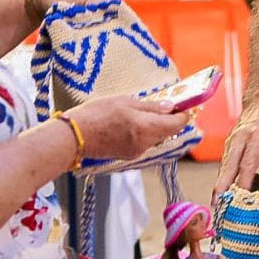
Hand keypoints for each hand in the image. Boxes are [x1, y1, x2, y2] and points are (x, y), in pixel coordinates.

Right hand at [65, 94, 190, 163]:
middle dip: (169, 120)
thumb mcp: (125, 102)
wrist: (74, 136)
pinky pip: (143, 143)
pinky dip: (144, 133)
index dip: (183, 114)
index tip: (183, 105)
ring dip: (155, 126)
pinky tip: (131, 123)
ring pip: (155, 137)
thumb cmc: (97, 114)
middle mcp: (146, 143)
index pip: (177, 124)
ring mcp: (137, 152)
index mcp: (147, 128)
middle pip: (167, 132)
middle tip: (164, 105)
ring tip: (143, 112)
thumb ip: (150, 107)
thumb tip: (170, 107)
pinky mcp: (128, 155)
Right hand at [213, 100, 258, 198]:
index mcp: (256, 138)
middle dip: (222, 188)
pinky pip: (224, 164)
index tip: (240, 200)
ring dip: (219, 185)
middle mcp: (240, 140)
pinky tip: (221, 191)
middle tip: (217, 206)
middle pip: (228, 167)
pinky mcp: (228, 145)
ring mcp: (231, 142)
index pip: (247, 164)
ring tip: (216, 204)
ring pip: (223, 166)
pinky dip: (221, 178)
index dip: (243, 183)